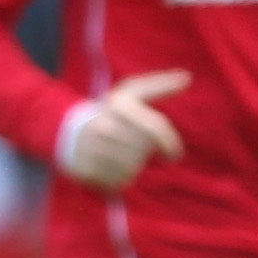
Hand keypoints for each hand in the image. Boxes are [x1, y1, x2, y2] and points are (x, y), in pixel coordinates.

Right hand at [61, 70, 189, 190]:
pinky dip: (120, 177)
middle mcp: (105, 125)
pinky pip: (118, 180)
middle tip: (132, 145)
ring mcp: (93, 147)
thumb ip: (160, 86)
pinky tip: (110, 164)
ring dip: (132, 164)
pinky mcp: (86, 169)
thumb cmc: (111, 112)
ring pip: (132, 166)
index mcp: (119, 104)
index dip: (170, 143)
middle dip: (144, 150)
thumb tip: (188, 77)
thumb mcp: (132, 93)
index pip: (156, 127)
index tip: (174, 154)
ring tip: (119, 152)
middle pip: (144, 149)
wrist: (70, 131)